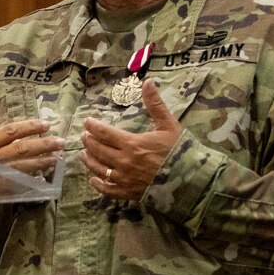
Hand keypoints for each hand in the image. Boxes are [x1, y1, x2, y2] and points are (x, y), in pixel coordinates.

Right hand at [0, 91, 65, 208]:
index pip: (8, 132)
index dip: (28, 127)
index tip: (45, 124)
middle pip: (19, 149)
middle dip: (42, 145)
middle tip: (60, 141)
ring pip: (21, 167)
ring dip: (41, 162)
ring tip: (57, 158)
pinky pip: (16, 185)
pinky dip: (30, 181)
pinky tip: (44, 178)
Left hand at [81, 79, 182, 199]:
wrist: (189, 179)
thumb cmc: (179, 150)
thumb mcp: (168, 124)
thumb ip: (155, 104)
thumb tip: (148, 81)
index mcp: (131, 144)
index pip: (104, 133)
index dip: (93, 126)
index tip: (87, 122)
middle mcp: (123, 162)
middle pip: (98, 150)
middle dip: (89, 142)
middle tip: (84, 136)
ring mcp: (124, 179)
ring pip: (99, 169)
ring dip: (89, 160)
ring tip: (84, 154)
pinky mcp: (128, 193)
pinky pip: (108, 189)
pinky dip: (98, 184)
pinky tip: (93, 179)